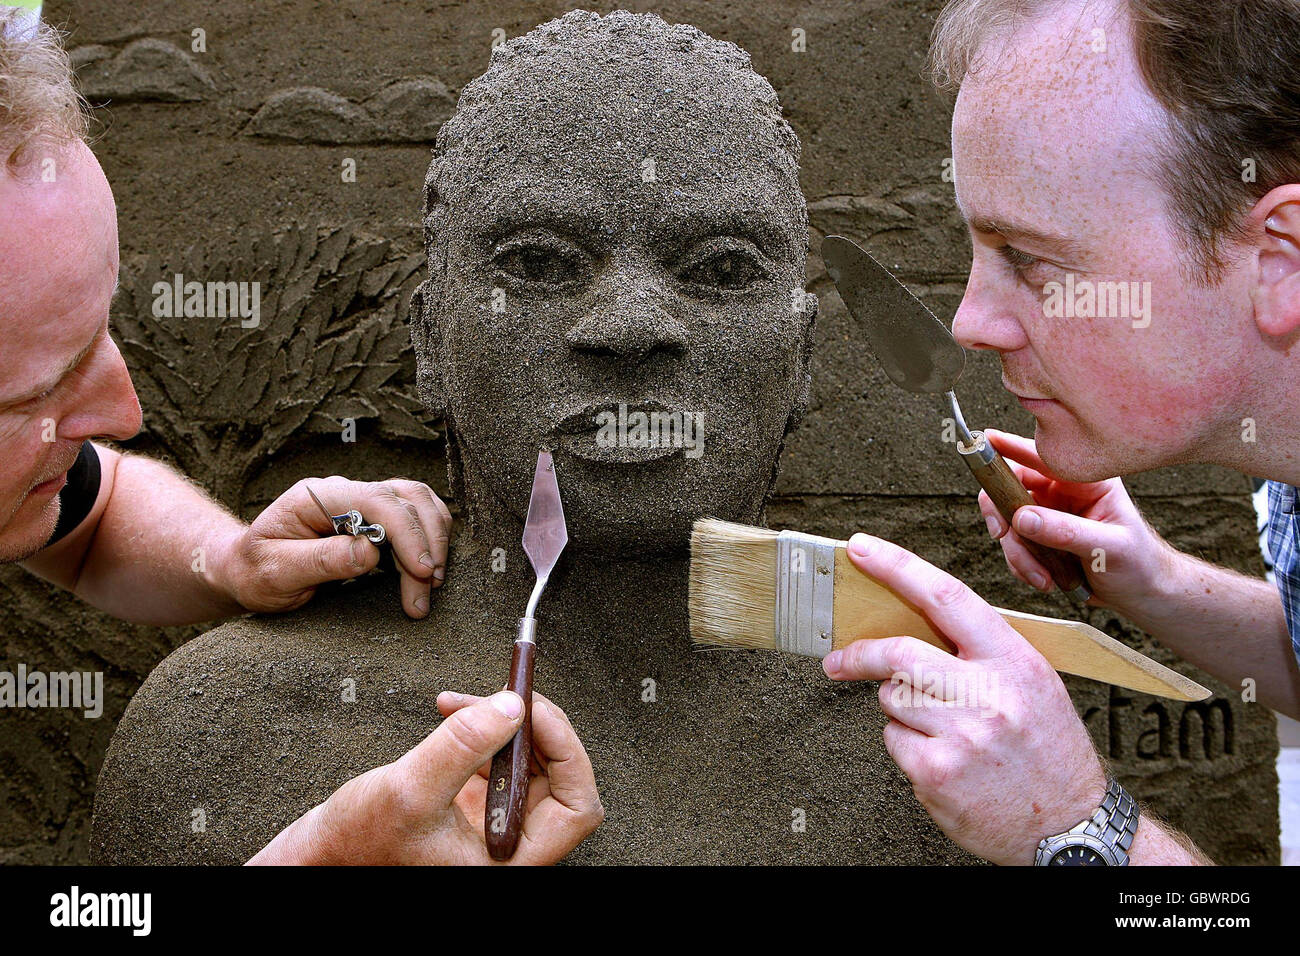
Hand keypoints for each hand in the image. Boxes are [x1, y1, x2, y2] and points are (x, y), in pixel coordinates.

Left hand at [213, 476, 451, 617]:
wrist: (246, 570)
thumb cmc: (255, 571)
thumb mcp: (275, 573)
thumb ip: (320, 560)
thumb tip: (370, 552)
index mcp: (316, 497)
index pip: (377, 499)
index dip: (406, 532)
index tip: (421, 570)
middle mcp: (344, 491)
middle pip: (405, 499)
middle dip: (425, 544)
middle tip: (427, 589)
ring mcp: (361, 501)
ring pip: (417, 502)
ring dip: (433, 539)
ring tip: (431, 583)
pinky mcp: (374, 517)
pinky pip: (415, 516)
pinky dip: (429, 539)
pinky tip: (425, 569)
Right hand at [249, 690, 603, 864]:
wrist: (325, 851)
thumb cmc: (359, 844)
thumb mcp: (410, 789)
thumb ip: (463, 745)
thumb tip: (512, 706)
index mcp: (508, 859)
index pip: (576, 805)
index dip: (566, 751)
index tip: (534, 710)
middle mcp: (509, 844)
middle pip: (559, 777)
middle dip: (532, 726)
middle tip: (506, 694)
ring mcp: (494, 824)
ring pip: (531, 763)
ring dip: (506, 724)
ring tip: (468, 704)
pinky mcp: (476, 806)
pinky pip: (502, 760)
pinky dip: (485, 731)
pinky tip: (457, 716)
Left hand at [822, 532, 1106, 865]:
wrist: (1067, 829)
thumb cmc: (1046, 751)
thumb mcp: (1031, 684)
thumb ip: (978, 651)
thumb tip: (912, 619)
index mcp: (1014, 661)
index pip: (947, 597)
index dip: (898, 566)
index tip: (861, 549)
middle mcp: (989, 695)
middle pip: (899, 653)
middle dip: (859, 655)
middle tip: (837, 661)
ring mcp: (962, 736)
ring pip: (892, 699)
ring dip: (899, 710)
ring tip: (939, 731)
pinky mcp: (937, 774)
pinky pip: (893, 742)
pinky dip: (905, 747)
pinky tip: (941, 761)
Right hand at [978, 429, 1177, 613]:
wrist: (1141, 595)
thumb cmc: (1138, 565)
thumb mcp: (1109, 547)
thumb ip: (1065, 531)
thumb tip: (1020, 518)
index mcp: (1087, 482)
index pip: (1044, 458)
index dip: (1012, 447)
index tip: (986, 440)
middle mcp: (1063, 494)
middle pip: (1011, 488)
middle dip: (1004, 517)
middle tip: (1003, 535)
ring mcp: (1049, 516)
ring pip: (1009, 523)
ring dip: (1018, 553)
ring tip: (1043, 577)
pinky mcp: (1040, 539)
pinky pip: (1013, 546)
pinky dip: (1022, 565)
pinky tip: (1046, 579)